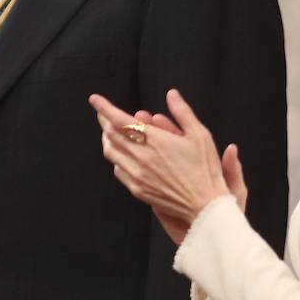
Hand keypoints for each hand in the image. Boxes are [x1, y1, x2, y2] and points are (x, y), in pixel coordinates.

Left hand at [90, 90, 234, 231]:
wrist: (205, 206)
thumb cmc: (205, 169)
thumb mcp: (200, 135)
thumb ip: (182, 112)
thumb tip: (171, 94)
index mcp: (154, 140)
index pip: (119, 119)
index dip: (104, 108)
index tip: (94, 99)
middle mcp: (141, 156)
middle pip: (111, 134)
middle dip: (104, 120)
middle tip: (104, 113)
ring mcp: (137, 174)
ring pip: (111, 152)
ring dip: (108, 139)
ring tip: (111, 132)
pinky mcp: (137, 189)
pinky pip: (118, 170)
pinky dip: (116, 158)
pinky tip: (122, 155)